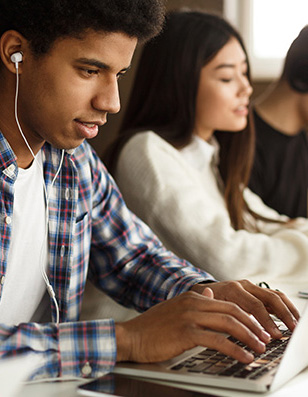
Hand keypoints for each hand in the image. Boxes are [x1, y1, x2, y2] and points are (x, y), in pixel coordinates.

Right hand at [115, 289, 270, 364]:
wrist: (131, 336)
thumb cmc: (152, 327)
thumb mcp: (175, 309)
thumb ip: (195, 302)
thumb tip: (210, 294)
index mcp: (192, 297)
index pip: (228, 303)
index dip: (246, 316)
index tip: (258, 327)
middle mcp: (193, 303)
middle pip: (232, 311)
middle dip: (253, 325)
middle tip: (265, 338)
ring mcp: (190, 316)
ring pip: (228, 323)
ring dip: (248, 336)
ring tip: (259, 348)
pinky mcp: (186, 332)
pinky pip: (217, 340)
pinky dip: (235, 349)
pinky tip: (244, 357)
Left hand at [191, 279, 298, 338]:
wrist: (201, 291)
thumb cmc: (205, 304)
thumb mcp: (209, 310)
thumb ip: (221, 316)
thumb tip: (233, 326)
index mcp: (232, 289)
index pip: (254, 305)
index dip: (265, 321)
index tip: (273, 336)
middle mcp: (244, 285)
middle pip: (269, 297)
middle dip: (283, 315)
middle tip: (291, 330)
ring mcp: (252, 287)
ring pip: (275, 295)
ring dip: (288, 310)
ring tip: (296, 325)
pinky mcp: (257, 291)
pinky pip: (275, 297)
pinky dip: (286, 307)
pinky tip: (292, 319)